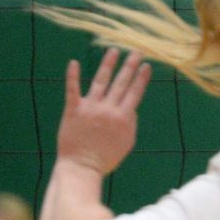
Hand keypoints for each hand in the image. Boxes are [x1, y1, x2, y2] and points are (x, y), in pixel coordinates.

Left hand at [57, 48, 150, 176]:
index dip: (141, 78)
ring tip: (114, 51)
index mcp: (124, 116)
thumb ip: (130, 121)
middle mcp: (108, 109)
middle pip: (121, 83)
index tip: (146, 65)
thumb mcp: (127, 141)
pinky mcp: (73, 111)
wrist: (82, 168)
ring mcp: (90, 108)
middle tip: (136, 51)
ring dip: (108, 64)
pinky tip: (74, 63)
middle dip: (130, 66)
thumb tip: (131, 106)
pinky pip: (72, 90)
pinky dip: (73, 76)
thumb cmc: (106, 158)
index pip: (135, 92)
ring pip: (101, 81)